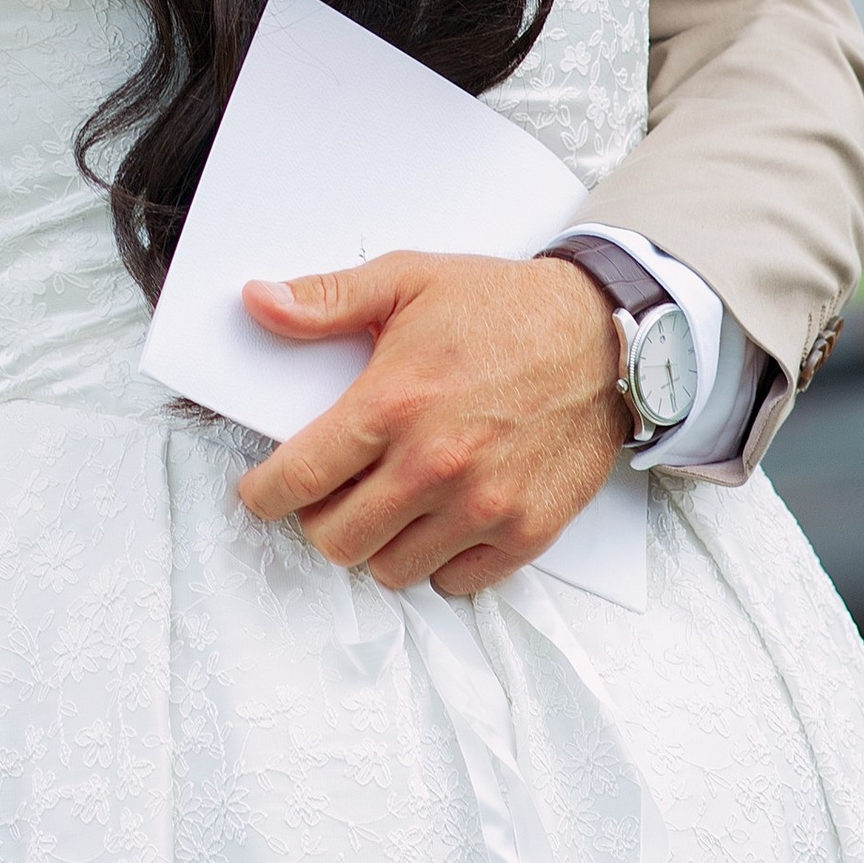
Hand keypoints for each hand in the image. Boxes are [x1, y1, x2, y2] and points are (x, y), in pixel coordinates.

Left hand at [235, 253, 624, 596]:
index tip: (263, 492)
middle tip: (336, 493)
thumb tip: (259, 302)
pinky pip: (455, 582)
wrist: (605, 336)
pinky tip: (441, 520)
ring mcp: (483, 505)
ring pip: (390, 571)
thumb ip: (326, 300)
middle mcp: (436, 464)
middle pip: (336, 539)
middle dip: (321, 519)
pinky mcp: (526, 531)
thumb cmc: (506, 310)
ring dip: (378, 544)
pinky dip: (439, 561)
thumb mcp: (408, 280)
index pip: (298, 479)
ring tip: (390, 504)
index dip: (265, 494)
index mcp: (394, 404)